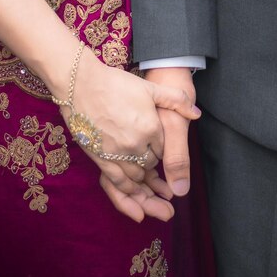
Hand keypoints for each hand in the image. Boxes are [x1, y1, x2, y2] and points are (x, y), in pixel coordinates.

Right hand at [55, 47, 200, 220]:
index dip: (163, 151)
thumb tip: (196, 113)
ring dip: (143, 184)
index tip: (160, 150)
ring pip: (136, 178)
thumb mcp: (149, 88)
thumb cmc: (115, 83)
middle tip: (159, 178)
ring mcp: (117, 153)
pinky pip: (117, 182)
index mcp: (151, 128)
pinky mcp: (99, 158)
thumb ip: (176, 99)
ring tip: (151, 193)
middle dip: (155, 171)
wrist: (80, 84)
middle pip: (151, 166)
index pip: (165, 150)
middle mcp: (136, 144)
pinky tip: (132, 192)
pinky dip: (127, 190)